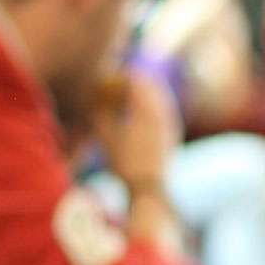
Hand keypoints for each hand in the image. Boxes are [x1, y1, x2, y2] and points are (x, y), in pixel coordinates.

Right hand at [97, 70, 181, 195]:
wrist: (150, 187)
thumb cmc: (123, 162)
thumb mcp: (104, 135)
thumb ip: (99, 111)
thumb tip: (92, 94)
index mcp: (147, 109)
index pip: (135, 79)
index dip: (119, 77)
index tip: (106, 82)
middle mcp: (164, 111)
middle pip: (149, 84)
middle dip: (131, 83)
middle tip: (113, 89)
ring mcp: (171, 120)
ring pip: (157, 95)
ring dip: (140, 94)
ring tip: (121, 104)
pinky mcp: (173, 130)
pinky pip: (162, 108)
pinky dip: (148, 106)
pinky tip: (133, 119)